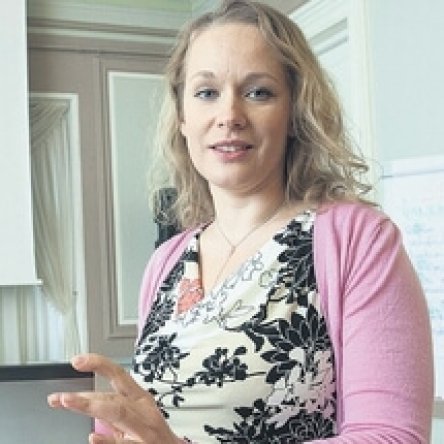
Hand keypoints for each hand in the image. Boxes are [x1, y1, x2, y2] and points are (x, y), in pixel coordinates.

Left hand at [47, 353, 181, 443]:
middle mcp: (143, 410)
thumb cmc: (153, 434)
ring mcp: (144, 430)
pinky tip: (93, 438)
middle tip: (62, 396)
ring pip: (118, 413)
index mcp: (140, 398)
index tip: (77, 360)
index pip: (118, 375)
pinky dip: (109, 441)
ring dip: (93, 406)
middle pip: (113, 397)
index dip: (98, 364)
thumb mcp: (136, 415)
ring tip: (69, 403)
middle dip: (87, 396)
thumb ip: (111, 408)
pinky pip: (124, 443)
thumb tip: (80, 400)